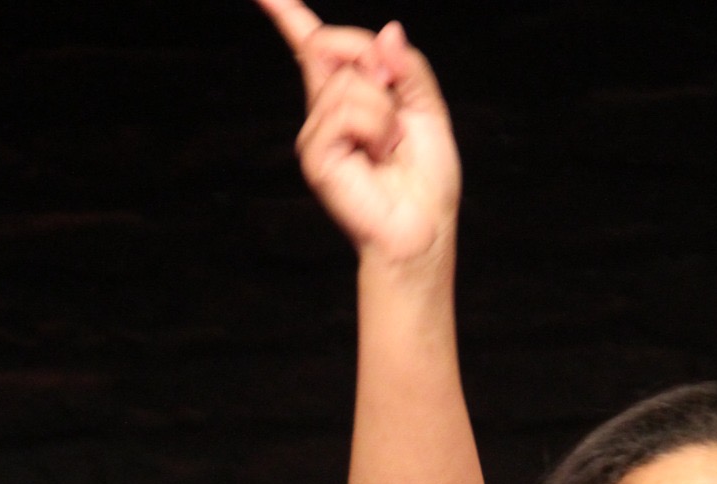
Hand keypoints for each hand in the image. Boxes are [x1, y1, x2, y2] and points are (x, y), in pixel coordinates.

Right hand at [255, 1, 460, 261]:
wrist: (423, 229)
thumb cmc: (426, 181)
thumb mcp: (427, 109)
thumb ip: (408, 67)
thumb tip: (388, 32)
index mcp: (349, 98)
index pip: (314, 47)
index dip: (289, 15)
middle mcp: (325, 112)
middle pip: (332, 45)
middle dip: (375, 63)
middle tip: (397, 112)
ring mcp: (316, 133)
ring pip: (348, 83)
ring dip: (383, 111)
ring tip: (390, 147)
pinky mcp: (314, 155)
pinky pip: (345, 111)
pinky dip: (374, 127)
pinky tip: (378, 155)